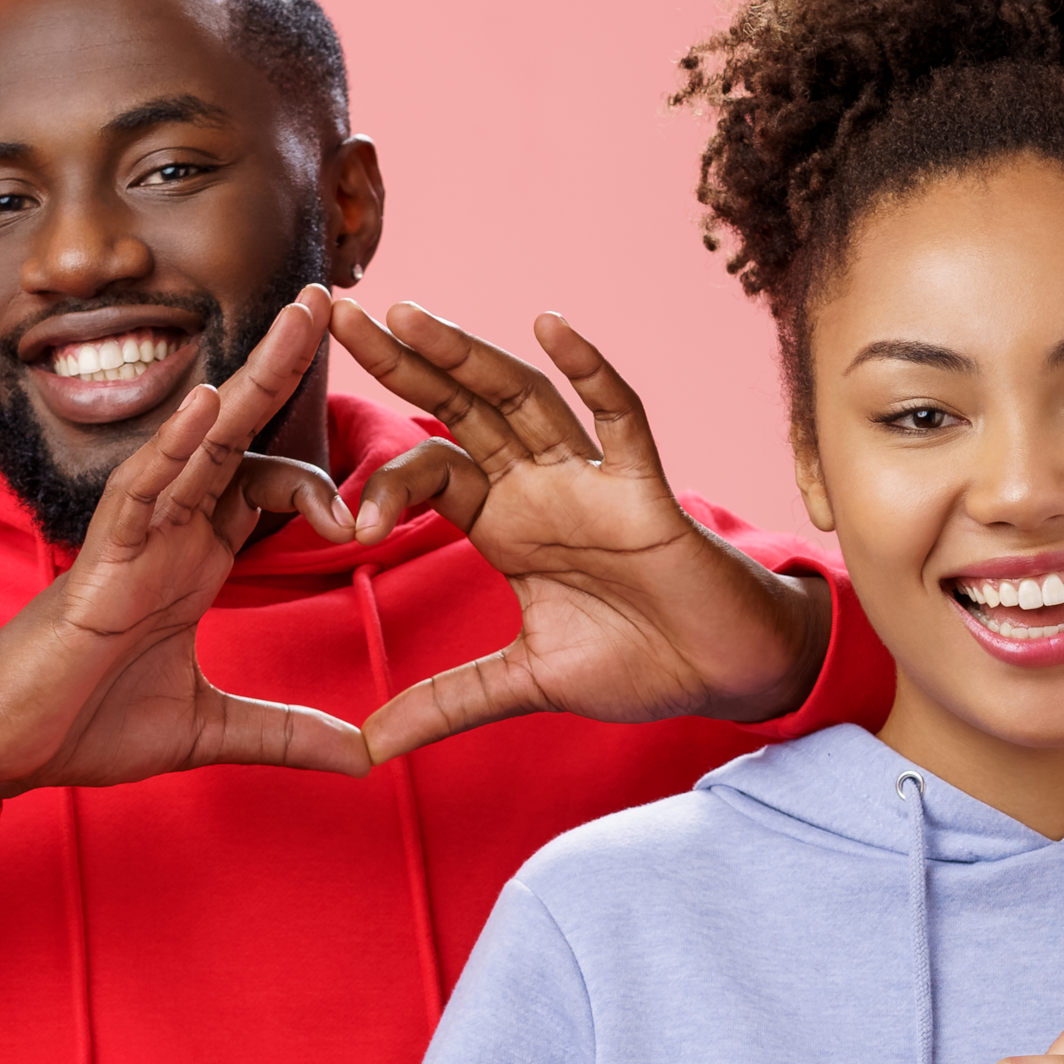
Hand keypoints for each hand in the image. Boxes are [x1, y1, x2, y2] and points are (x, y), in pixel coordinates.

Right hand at [0, 288, 371, 800]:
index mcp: (195, 555)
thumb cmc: (89, 723)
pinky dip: (176, 446)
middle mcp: (169, 528)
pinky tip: (210, 401)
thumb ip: (288, 733)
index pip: (267, 484)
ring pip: (200, 438)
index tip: (364, 528)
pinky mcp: (102, 557)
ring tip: (299, 317)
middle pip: (237, 430)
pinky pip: (142, 487)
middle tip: (329, 296)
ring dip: (252, 376)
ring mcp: (136, 535)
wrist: (11, 746)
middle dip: (283, 365)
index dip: (323, 491)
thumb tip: (366, 757)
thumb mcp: (211, 730)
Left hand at [327, 299, 830, 760]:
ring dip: (467, 356)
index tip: (351, 525)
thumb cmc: (636, 662)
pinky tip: (550, 327)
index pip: (431, 470)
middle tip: (341, 314)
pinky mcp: (648, 490)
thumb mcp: (523, 684)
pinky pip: (620, 419)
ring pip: (523, 399)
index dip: (386, 484)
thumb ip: (446, 705)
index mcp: (505, 523)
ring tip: (408, 315)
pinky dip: (589, 372)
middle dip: (404, 363)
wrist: (721, 675)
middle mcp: (541, 487)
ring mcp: (593, 480)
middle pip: (462, 409)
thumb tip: (366, 749)